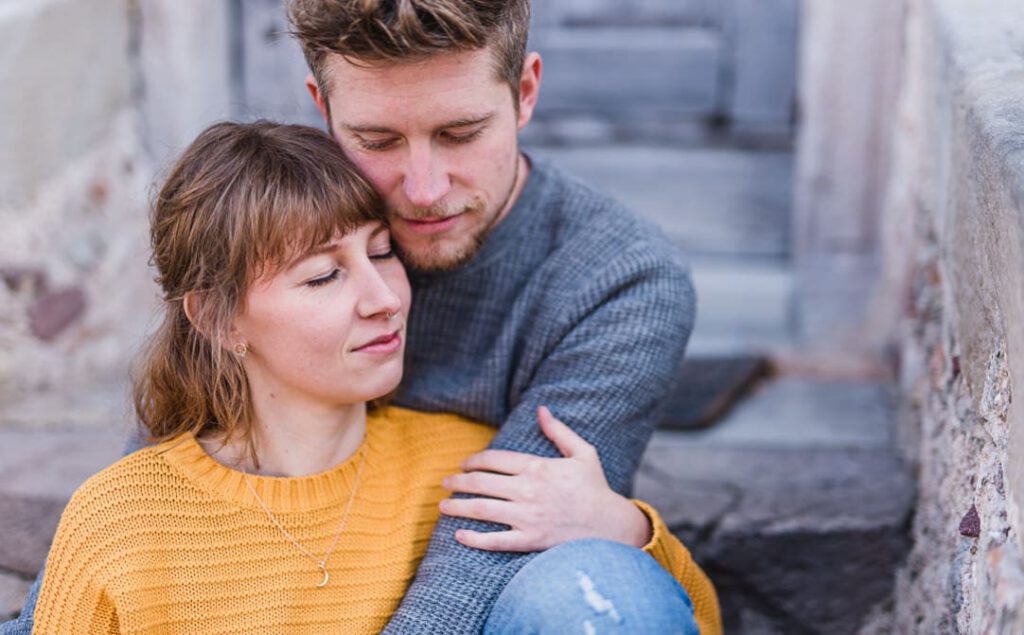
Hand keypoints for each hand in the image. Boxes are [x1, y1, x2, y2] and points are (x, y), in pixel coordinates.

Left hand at [440, 406, 651, 551]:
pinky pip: (496, 540)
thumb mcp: (583, 453)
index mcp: (537, 467)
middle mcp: (528, 491)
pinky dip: (475, 539)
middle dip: (458, 482)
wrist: (611, 525)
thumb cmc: (595, 488)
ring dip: (458, 507)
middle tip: (444, 482)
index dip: (474, 461)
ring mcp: (528, 517)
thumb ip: (559, 431)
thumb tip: (541, 409)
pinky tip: (459, 535)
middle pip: (482, 483)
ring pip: (483, 510)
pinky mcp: (531, 540)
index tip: (463, 464)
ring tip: (443, 506)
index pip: (494, 459)